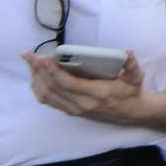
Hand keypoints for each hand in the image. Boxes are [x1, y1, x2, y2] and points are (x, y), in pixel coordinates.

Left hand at [29, 49, 147, 121]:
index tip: (43, 58)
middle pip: (52, 88)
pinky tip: (35, 75)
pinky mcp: (70, 111)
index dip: (53, 71)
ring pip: (46, 95)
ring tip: (30, 62)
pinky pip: (48, 100)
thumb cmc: (131, 92)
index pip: (69, 84)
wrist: (131, 113)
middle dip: (38, 70)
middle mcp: (82, 104)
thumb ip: (132, 65)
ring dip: (35, 78)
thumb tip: (128, 53)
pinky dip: (38, 87)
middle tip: (29, 55)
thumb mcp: (136, 77)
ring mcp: (74, 109)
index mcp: (98, 94)